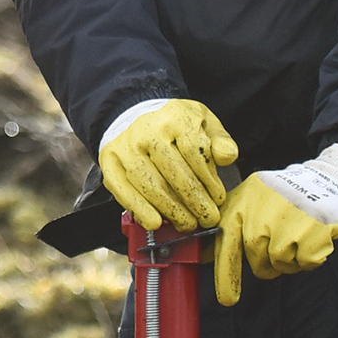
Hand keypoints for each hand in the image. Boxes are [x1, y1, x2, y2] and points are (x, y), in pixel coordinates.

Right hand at [96, 96, 238, 232]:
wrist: (133, 113)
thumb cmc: (174, 125)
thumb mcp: (203, 122)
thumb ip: (219, 141)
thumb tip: (227, 156)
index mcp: (174, 117)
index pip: (194, 154)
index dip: (209, 181)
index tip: (218, 199)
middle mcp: (146, 129)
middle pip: (173, 173)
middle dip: (194, 201)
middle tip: (207, 219)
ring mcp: (125, 146)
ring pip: (150, 184)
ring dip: (171, 210)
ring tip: (187, 223)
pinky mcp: (109, 161)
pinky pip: (123, 190)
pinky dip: (139, 209)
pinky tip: (154, 222)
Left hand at [212, 142, 337, 305]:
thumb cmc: (295, 197)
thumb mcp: (259, 200)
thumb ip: (235, 226)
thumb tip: (206, 257)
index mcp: (247, 195)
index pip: (226, 238)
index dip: (225, 271)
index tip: (227, 298)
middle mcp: (264, 203)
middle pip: (255, 254)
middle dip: (266, 264)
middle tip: (280, 255)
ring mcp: (290, 214)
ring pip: (279, 261)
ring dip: (290, 261)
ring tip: (300, 240)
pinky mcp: (314, 225)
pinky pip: (305, 262)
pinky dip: (311, 259)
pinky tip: (315, 239)